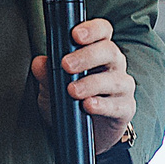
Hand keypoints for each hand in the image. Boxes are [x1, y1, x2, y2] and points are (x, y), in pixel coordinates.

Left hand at [31, 18, 134, 152]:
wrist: (84, 134)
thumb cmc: (70, 102)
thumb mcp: (51, 87)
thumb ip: (46, 74)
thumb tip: (39, 63)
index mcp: (98, 51)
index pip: (102, 31)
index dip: (92, 29)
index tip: (75, 35)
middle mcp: (114, 65)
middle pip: (109, 51)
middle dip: (86, 56)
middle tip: (66, 65)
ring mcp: (122, 87)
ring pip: (114, 79)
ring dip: (91, 83)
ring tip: (73, 91)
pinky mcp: (125, 108)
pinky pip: (118, 105)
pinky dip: (102, 105)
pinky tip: (88, 106)